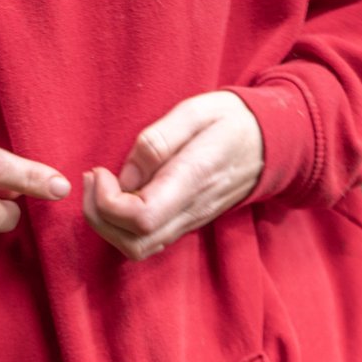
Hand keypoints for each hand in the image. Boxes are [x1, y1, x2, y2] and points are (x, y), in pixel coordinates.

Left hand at [82, 91, 262, 260]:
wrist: (269, 143)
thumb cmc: (231, 121)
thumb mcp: (196, 111)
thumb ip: (157, 142)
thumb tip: (126, 176)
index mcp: (192, 180)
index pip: (142, 217)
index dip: (108, 203)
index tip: (100, 172)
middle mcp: (189, 211)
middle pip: (134, 244)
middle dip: (99, 217)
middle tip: (92, 180)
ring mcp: (187, 223)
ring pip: (137, 249)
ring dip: (107, 225)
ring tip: (100, 187)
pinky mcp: (182, 225)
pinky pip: (146, 242)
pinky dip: (120, 227)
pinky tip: (118, 196)